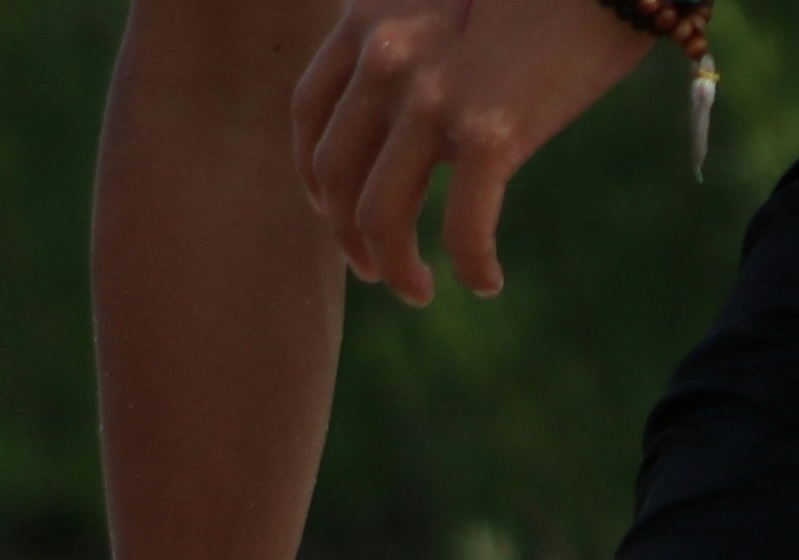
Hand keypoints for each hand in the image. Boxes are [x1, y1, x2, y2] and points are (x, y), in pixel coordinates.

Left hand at [291, 0, 647, 306]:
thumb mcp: (454, 3)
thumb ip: (420, 42)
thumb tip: (421, 100)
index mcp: (371, 20)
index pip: (310, 113)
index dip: (315, 176)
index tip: (336, 211)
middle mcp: (386, 56)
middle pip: (334, 172)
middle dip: (349, 236)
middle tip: (375, 269)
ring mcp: (431, 96)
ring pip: (381, 214)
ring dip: (394, 268)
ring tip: (419, 291)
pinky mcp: (489, 132)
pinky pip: (462, 228)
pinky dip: (473, 267)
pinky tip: (488, 281)